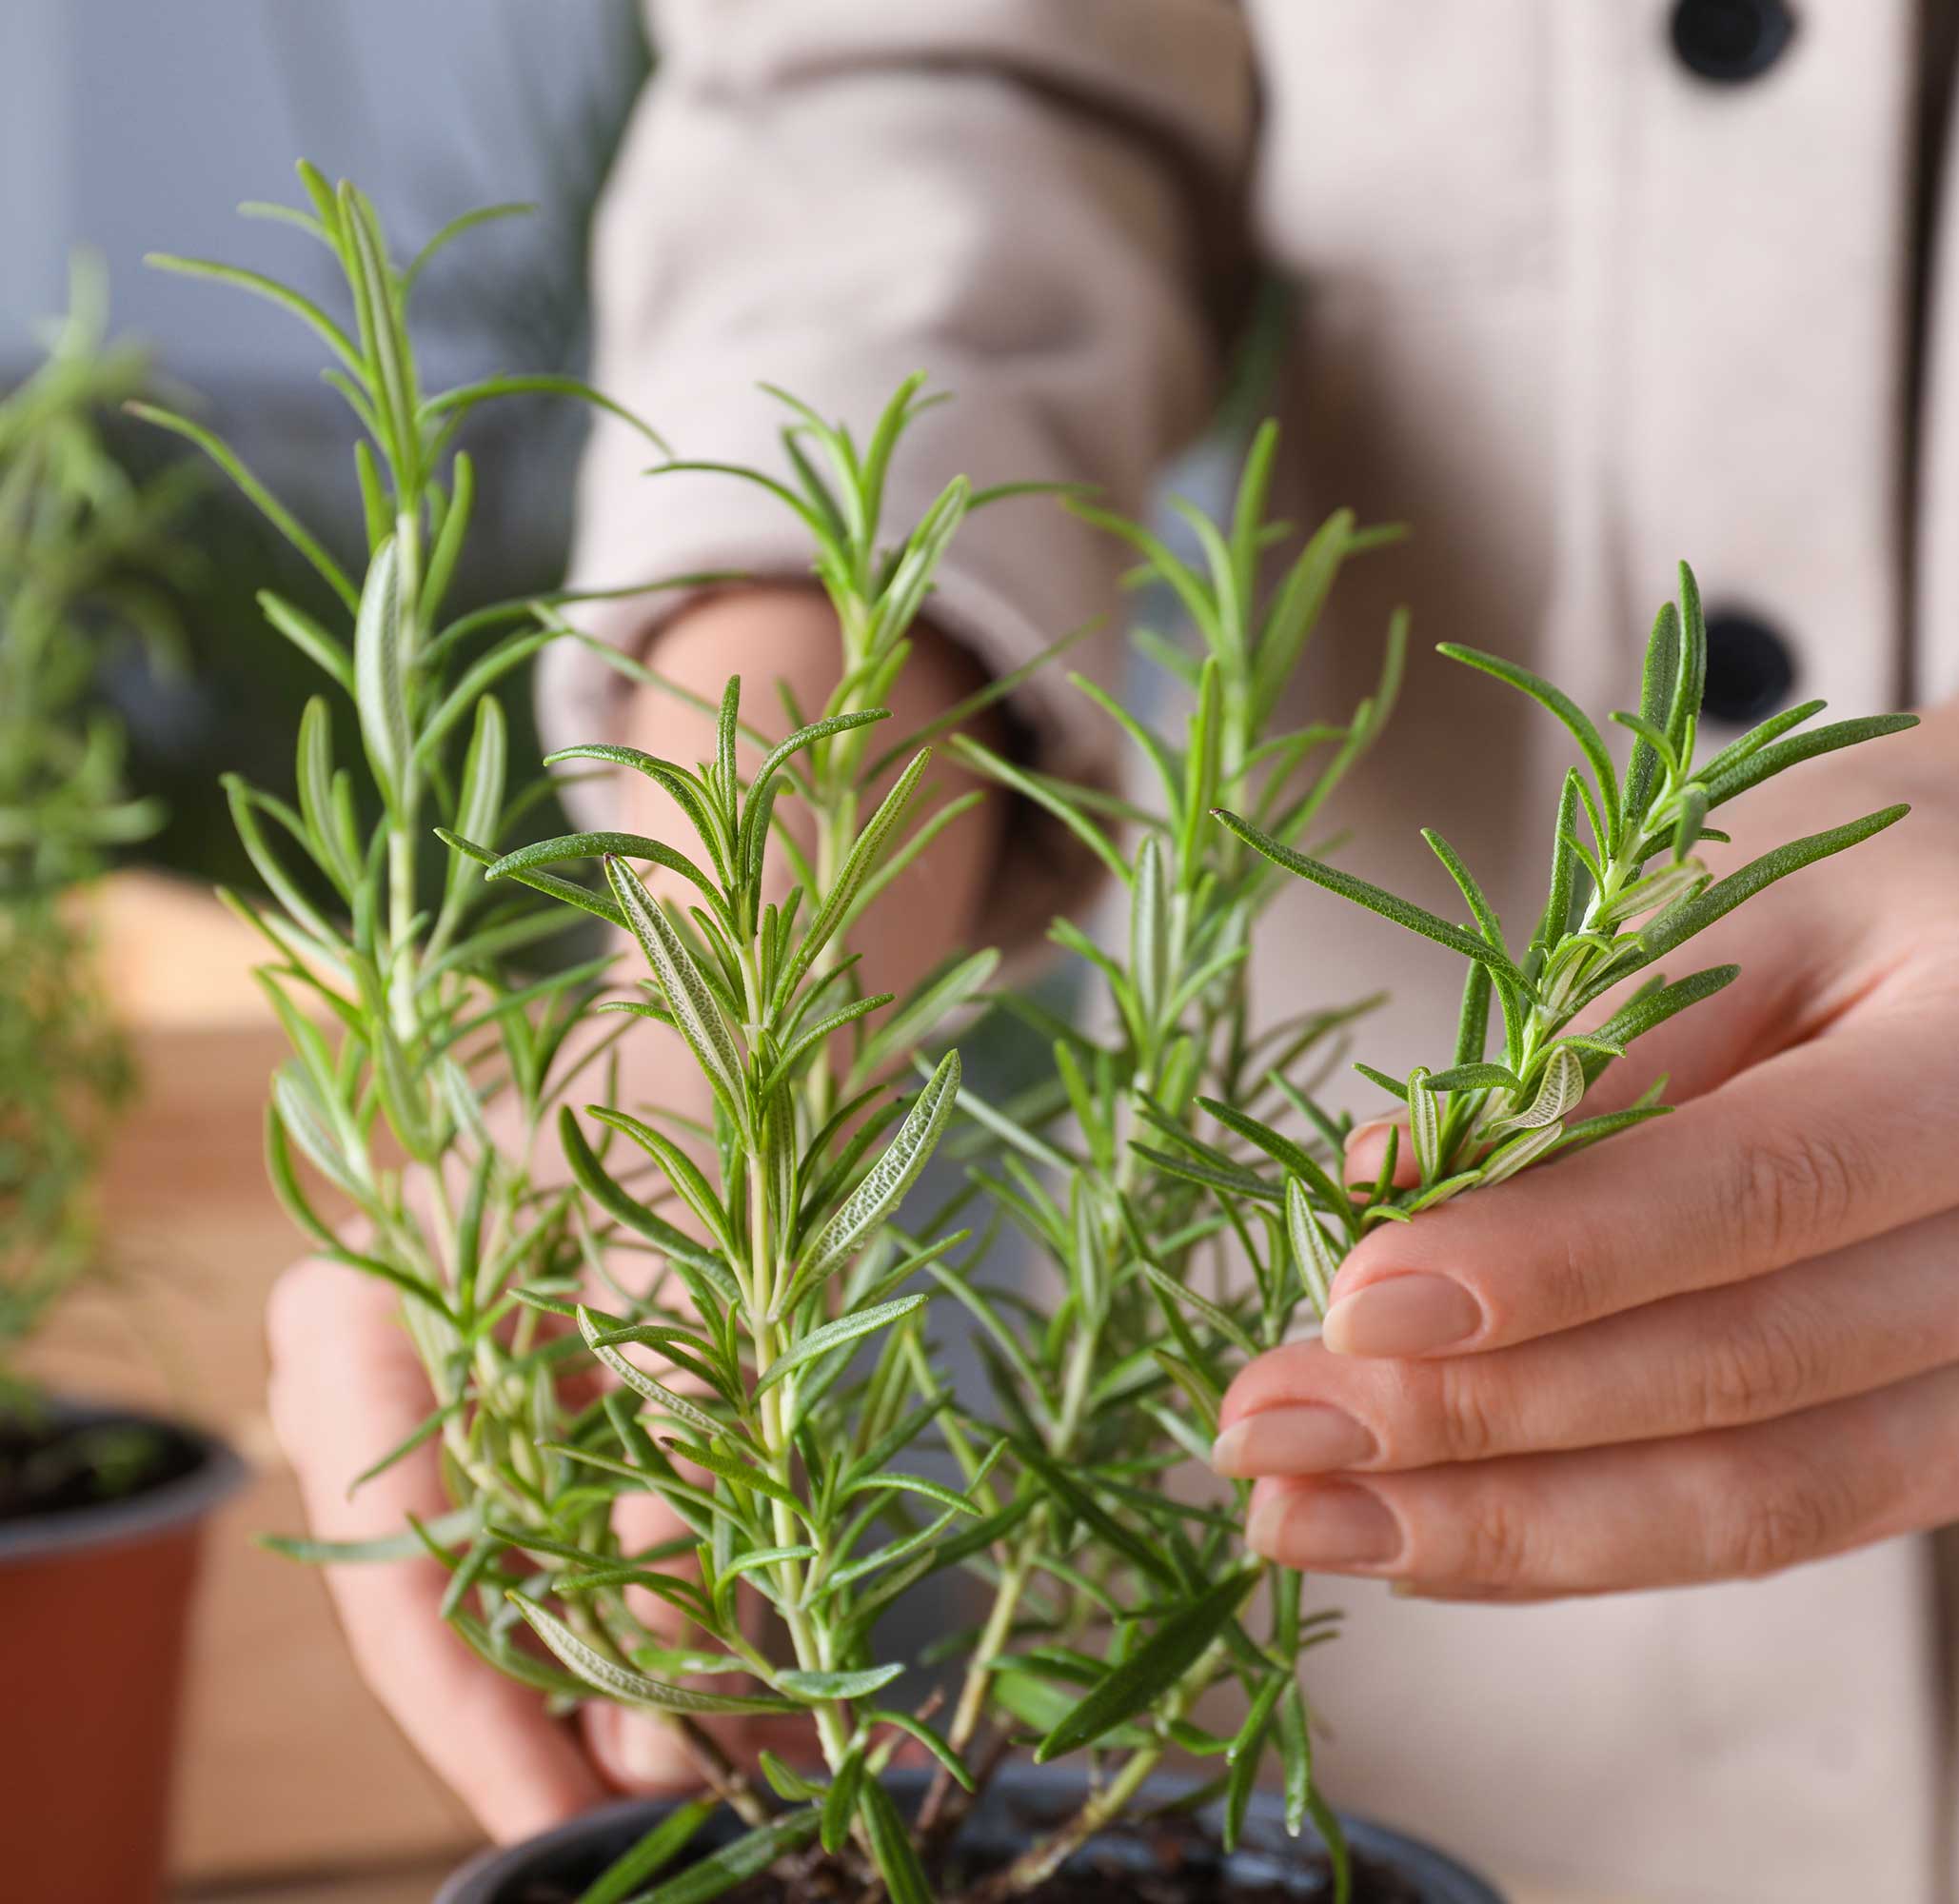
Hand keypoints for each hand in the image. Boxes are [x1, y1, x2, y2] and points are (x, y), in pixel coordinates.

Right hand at [266, 589, 1001, 1836]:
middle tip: (699, 1811)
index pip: (409, 1575)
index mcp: (368, 1322)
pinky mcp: (563, 1395)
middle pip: (473, 1608)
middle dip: (588, 1725)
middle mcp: (396, 1377)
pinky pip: (604, 1529)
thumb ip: (678, 1465)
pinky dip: (683, 1608)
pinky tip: (761, 1690)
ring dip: (652, 1687)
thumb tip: (672, 1687)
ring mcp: (479, 1392)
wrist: (743, 973)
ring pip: (548, 1586)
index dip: (493, 1723)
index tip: (584, 1815)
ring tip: (759, 1774)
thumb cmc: (695, 1075)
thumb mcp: (686, 1274)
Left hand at [1215, 586, 1958, 1599]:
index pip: (1776, 1185)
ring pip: (1757, 1505)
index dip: (1559, 1259)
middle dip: (1487, 1420)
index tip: (1354, 1303)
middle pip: (1757, 1374)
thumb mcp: (1721, 890)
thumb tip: (1375, 1193)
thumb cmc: (1849, 890)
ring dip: (1505, 1526)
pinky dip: (1576, 1544)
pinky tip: (1416, 1534)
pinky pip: (1764, 1534)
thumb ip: (1573, 1049)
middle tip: (1272, 1429)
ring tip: (1303, 1516)